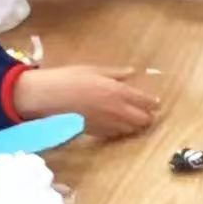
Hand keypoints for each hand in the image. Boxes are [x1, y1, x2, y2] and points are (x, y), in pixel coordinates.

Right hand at [13, 65, 159, 138]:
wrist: (45, 98)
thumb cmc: (68, 78)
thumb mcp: (94, 69)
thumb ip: (116, 73)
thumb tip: (132, 72)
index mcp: (118, 92)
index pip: (145, 101)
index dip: (153, 103)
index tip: (157, 103)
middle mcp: (117, 111)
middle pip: (143, 120)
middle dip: (148, 117)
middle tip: (149, 113)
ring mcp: (108, 124)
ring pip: (131, 130)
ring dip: (136, 125)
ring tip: (135, 119)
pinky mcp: (97, 133)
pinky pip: (116, 135)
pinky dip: (121, 130)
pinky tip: (118, 125)